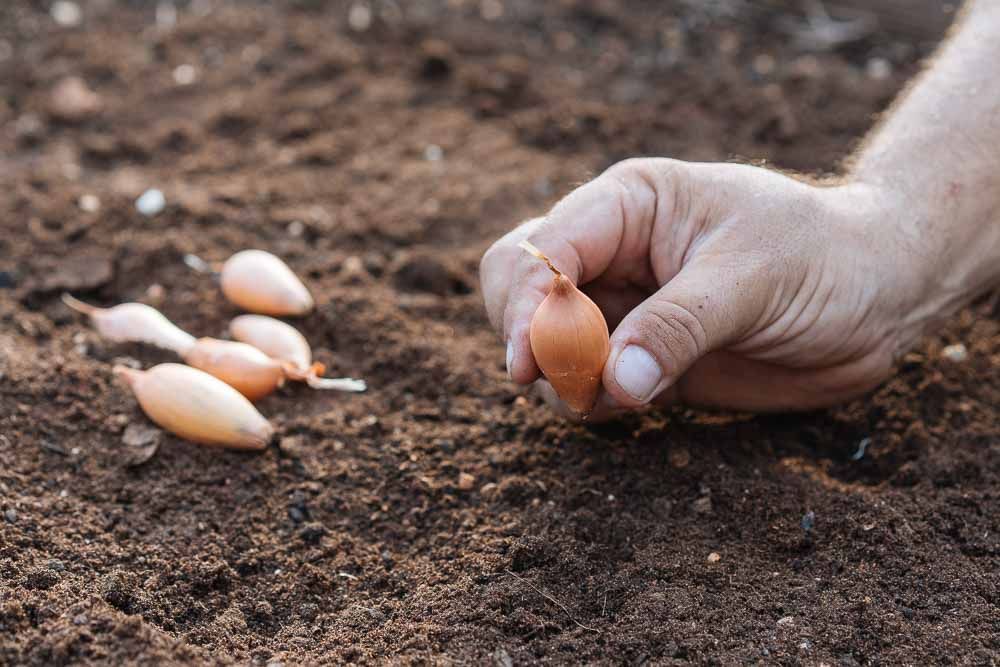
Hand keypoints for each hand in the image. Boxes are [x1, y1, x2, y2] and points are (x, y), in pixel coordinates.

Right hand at [481, 158, 924, 418]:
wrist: (875, 298)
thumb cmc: (823, 259)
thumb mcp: (753, 280)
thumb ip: (678, 326)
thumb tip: (615, 382)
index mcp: (629, 205)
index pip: (542, 247)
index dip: (525, 304)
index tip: (530, 362)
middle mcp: (611, 251)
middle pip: (519, 287)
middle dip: (530, 338)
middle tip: (566, 384)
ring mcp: (622, 305)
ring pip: (543, 341)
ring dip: (559, 378)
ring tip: (611, 398)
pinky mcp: (640, 356)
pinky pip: (583, 381)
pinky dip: (588, 401)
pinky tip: (631, 403)